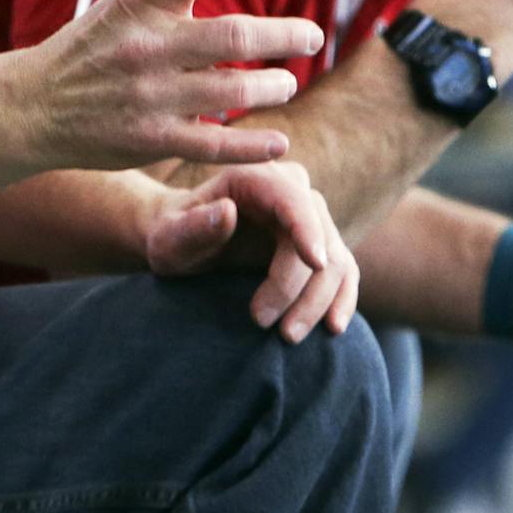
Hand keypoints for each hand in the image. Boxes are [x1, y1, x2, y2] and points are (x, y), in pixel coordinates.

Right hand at [26, 0, 325, 170]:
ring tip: (287, 83)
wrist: (33, 107)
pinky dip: (251, 145)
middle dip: (283, 35)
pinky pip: (212, 144)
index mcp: (136, 4)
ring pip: (231, 93)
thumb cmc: (90, 44)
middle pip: (230, 38)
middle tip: (313, 36)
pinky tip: (279, 143)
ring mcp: (148, 96)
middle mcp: (144, 47)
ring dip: (272, 87)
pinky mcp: (149, 140)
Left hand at [143, 160, 358, 343]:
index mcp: (254, 176)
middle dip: (304, 288)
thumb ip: (193, 226)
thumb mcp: (169, 237)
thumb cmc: (172, 237)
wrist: (183, 244)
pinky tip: (333, 327)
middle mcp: (289, 189)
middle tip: (278, 331)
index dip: (307, 230)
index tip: (314, 264)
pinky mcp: (318, 244)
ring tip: (288, 336)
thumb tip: (228, 212)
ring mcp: (308, 217)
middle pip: (319, 238)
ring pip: (335, 260)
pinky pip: (343, 270)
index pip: (293, 200)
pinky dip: (342, 298)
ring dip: (320, 302)